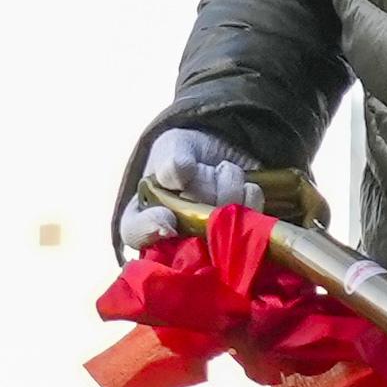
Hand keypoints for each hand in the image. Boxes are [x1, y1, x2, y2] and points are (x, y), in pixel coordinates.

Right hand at [117, 128, 265, 251]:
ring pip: (222, 220)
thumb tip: (177, 177)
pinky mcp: (239, 235)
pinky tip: (243, 185)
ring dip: (228, 187)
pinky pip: (251, 218)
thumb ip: (170, 159)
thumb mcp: (173, 146)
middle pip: (188, 228)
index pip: (136, 233)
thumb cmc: (187, 153)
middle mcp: (173, 236)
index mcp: (142, 216)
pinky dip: (250, 196)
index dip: (149, 229)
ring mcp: (208, 239)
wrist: (223, 151)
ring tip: (221, 171)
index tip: (168, 220)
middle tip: (204, 169)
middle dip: (203, 192)